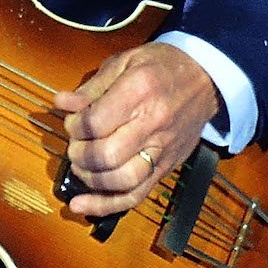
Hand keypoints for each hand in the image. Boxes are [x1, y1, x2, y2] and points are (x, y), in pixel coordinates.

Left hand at [52, 42, 221, 218]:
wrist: (206, 78)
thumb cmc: (162, 65)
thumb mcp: (125, 61)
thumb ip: (92, 87)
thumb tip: (61, 104)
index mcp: (140, 91)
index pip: (97, 122)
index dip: (74, 126)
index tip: (71, 121)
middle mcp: (153, 124)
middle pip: (107, 155)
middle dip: (79, 154)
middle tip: (75, 144)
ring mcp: (162, 150)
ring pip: (122, 181)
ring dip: (91, 178)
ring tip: (80, 166)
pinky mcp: (166, 168)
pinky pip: (136, 196)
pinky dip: (106, 205)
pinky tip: (81, 206)